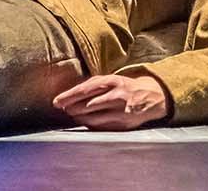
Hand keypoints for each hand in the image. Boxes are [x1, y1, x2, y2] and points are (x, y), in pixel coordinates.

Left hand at [53, 73, 169, 129]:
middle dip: (72, 109)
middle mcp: (117, 96)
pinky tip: (86, 121)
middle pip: (87, 105)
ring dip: (80, 118)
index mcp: (112, 81)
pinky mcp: (124, 124)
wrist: (151, 97)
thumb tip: (68, 97)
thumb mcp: (109, 80)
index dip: (68, 97)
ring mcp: (122, 111)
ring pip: (94, 119)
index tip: (56, 102)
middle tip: (64, 109)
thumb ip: (91, 86)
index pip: (85, 90)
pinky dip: (91, 125)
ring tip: (73, 114)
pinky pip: (102, 127)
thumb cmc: (123, 87)